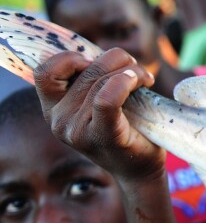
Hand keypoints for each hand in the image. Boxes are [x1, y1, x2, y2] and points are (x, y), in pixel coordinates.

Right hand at [33, 49, 159, 182]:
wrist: (140, 169)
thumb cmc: (124, 130)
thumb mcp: (97, 103)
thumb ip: (89, 81)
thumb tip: (102, 53)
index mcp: (53, 110)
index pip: (45, 72)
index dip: (71, 58)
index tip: (97, 63)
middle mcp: (59, 120)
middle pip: (85, 69)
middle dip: (116, 60)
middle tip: (137, 70)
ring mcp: (77, 131)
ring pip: (101, 79)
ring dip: (130, 70)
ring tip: (144, 78)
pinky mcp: (102, 136)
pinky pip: (107, 98)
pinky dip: (125, 82)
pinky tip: (141, 82)